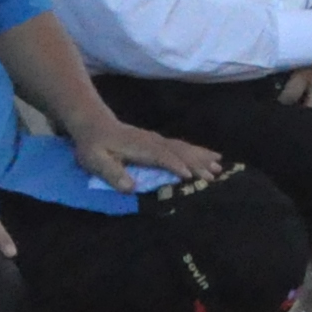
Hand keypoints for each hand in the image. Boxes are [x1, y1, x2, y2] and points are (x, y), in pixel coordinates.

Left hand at [74, 121, 221, 193]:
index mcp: (139, 147)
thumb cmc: (93, 145)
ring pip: (183, 148)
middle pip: (179, 151)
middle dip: (197, 162)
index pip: (161, 157)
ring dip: (201, 156)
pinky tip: (207, 155)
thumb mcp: (95, 160)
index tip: (190, 177)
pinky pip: (181, 146)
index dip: (175, 166)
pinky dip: (196, 151)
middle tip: (214, 175)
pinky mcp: (158, 142)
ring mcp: (156, 140)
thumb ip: (112, 173)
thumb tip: (131, 188)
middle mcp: (152, 142)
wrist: (93, 124)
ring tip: (219, 164)